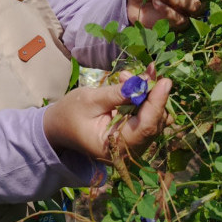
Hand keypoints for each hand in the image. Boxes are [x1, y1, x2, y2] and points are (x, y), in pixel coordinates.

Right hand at [43, 63, 171, 160]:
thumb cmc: (69, 114)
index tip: (164, 82)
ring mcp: (131, 145)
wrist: (57, 127)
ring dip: (149, 97)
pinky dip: (143, 101)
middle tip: (149, 71)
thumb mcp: (91, 100)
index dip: (157, 103)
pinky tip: (132, 85)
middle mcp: (128, 151)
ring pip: (153, 120)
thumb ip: (118, 94)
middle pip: (154, 123)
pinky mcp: (131, 137)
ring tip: (132, 77)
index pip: (145, 127)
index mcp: (114, 147)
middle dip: (154, 96)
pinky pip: (146, 119)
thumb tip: (144, 82)